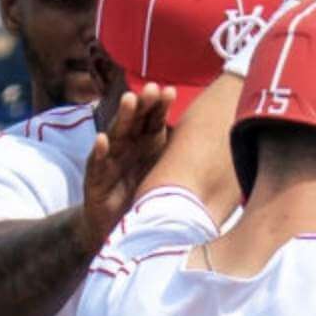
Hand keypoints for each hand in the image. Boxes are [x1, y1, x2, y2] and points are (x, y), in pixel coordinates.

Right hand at [79, 85, 174, 250]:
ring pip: (116, 135)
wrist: (118, 227)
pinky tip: (102, 140)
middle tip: (151, 88)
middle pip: (135, 122)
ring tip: (129, 100)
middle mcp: (128, 148)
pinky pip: (97, 164)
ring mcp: (111, 161)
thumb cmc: (145, 195)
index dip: (160, 107)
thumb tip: (219, 145)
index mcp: (147, 146)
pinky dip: (99, 151)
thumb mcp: (166, 174)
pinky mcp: (96, 180)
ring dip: (122, 117)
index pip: (153, 121)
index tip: (170, 91)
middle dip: (143, 104)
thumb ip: (183, 158)